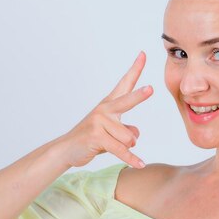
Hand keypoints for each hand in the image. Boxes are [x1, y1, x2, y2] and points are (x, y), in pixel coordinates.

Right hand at [56, 51, 152, 168]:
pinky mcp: (97, 137)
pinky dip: (131, 159)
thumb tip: (135, 136)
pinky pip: (121, 150)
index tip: (144, 54)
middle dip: (139, 96)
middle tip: (151, 89)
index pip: (125, 83)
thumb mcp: (112, 131)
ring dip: (127, 147)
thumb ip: (126, 129)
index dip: (135, 69)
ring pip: (129, 138)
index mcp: (109, 104)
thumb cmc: (93, 137)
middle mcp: (105, 109)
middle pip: (127, 101)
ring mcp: (99, 123)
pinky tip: (141, 164)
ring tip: (112, 146)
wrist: (67, 149)